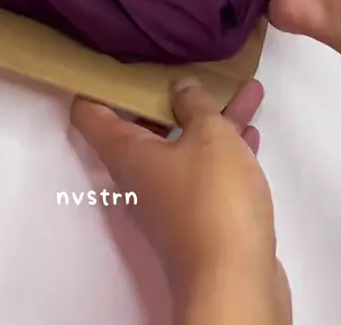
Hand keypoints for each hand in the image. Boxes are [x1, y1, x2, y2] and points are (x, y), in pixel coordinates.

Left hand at [72, 79, 290, 324]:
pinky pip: (207, 169)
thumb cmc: (212, 199)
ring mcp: (169, 197)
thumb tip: (180, 86)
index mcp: (126, 152)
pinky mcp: (199, 215)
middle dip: (168, 94)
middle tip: (185, 62)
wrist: (234, 282)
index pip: (89, 113)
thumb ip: (195, 104)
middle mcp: (140, 175)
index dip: (95, 82)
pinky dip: (226, 147)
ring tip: (244, 87)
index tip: (109, 57)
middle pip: (143, 125)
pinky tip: (251, 128)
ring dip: (211, 118)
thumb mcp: (209, 136)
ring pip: (185, 144)